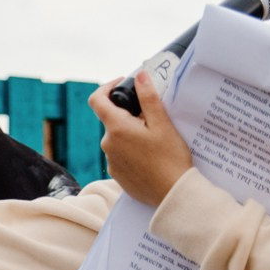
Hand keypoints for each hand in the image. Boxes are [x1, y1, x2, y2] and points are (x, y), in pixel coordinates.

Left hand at [88, 72, 194, 206]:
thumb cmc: (170, 158)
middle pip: (112, 119)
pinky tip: (151, 155)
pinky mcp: (117, 174)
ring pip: (117, 137)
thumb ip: (148, 98)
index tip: (122, 83)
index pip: (97, 100)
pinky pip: (121, 154)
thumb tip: (139, 75)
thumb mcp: (162, 124)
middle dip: (129, 114)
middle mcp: (107, 145)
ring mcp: (111, 161)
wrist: (173, 194)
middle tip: (153, 117)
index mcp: (116, 129)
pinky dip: (132, 149)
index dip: (107, 87)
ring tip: (155, 138)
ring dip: (131, 132)